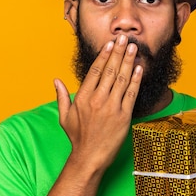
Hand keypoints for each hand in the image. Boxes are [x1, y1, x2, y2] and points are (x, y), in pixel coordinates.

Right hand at [55, 35, 142, 172]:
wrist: (89, 158)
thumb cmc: (77, 138)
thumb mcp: (64, 117)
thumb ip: (62, 96)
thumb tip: (56, 80)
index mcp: (83, 98)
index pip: (94, 71)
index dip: (103, 55)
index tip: (110, 44)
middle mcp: (97, 100)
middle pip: (109, 70)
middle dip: (118, 52)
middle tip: (125, 38)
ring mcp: (111, 107)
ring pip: (121, 79)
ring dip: (128, 61)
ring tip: (134, 47)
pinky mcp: (123, 116)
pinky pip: (131, 93)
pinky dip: (135, 79)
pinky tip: (139, 68)